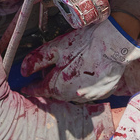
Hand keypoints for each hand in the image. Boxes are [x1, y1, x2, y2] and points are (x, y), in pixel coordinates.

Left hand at [21, 17, 139, 102]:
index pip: (39, 91)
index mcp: (59, 87)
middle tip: (45, 77)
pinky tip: (84, 75)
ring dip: (66, 87)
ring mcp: (90, 96)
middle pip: (56, 94)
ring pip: (71, 94)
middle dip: (49, 86)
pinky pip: (87, 92)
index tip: (26, 86)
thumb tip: (22, 71)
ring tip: (67, 73)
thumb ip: (37, 60)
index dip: (31, 88)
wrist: (116, 42)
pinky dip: (82, 86)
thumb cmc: (86, 43)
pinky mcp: (103, 92)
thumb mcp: (56, 48)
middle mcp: (73, 96)